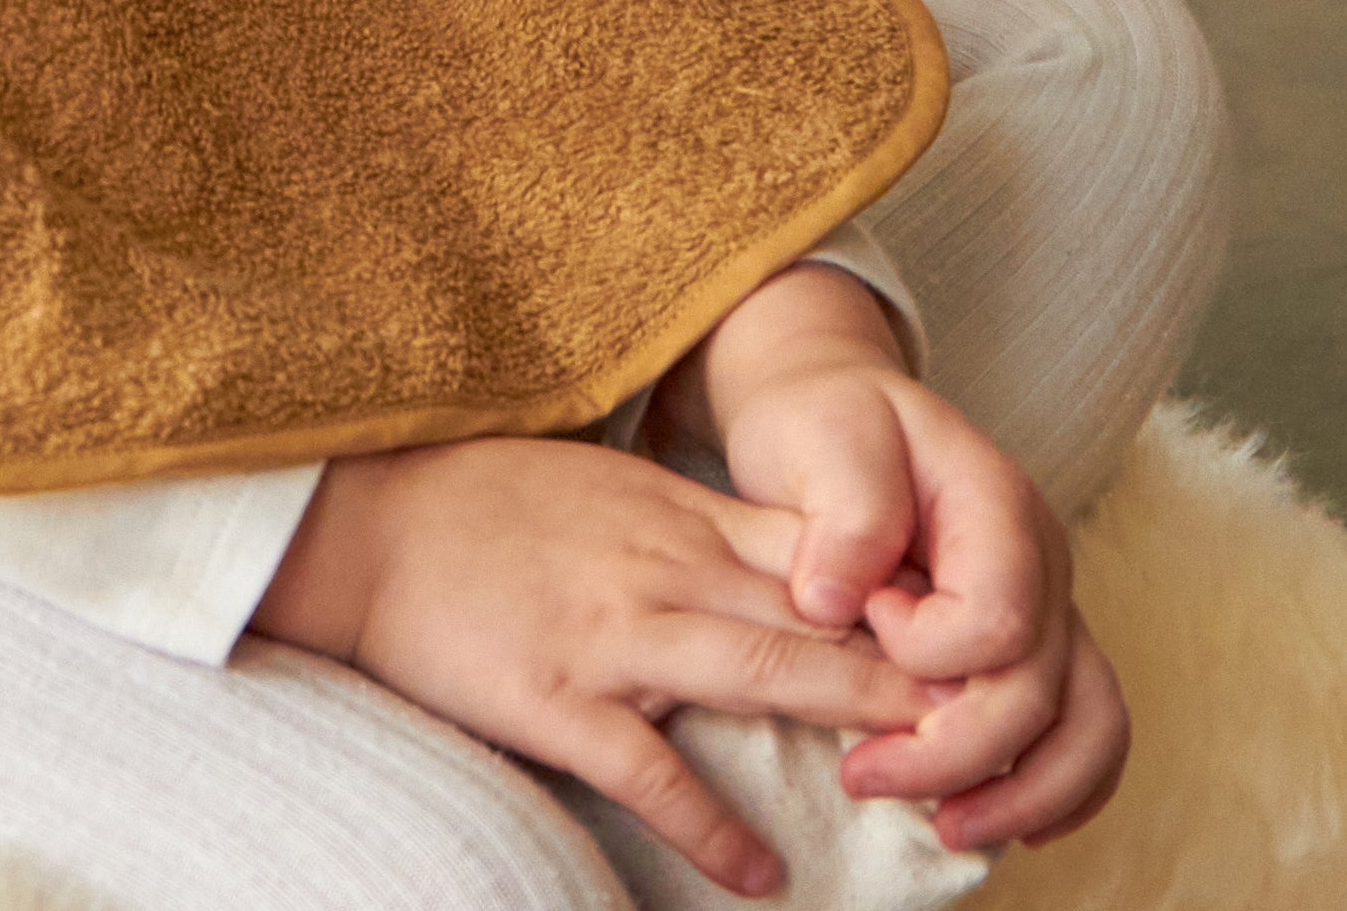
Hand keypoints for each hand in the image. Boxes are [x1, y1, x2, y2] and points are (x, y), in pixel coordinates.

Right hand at [251, 432, 931, 897]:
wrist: (359, 523)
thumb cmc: (473, 502)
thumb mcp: (593, 481)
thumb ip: (680, 518)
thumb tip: (773, 559)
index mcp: (667, 510)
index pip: (814, 547)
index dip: (898, 588)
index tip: (971, 627)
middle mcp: (657, 564)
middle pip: (812, 613)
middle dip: (908, 662)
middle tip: (993, 710)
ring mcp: (610, 632)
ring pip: (759, 675)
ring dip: (849, 722)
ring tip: (925, 780)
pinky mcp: (555, 696)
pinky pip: (651, 769)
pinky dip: (713, 827)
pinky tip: (764, 877)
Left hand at [671, 266, 1129, 853]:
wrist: (840, 414)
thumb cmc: (826, 423)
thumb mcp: (817, 433)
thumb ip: (841, 511)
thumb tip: (832, 603)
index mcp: (997, 501)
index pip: (999, 615)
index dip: (927, 648)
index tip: (857, 617)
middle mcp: (1044, 559)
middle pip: (1040, 688)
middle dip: (955, 753)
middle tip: (862, 776)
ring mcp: (1050, 605)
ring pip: (1089, 725)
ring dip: (1023, 793)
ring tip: (948, 830)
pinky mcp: (1036, 644)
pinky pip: (1084, 731)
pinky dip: (1056, 788)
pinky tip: (998, 820)